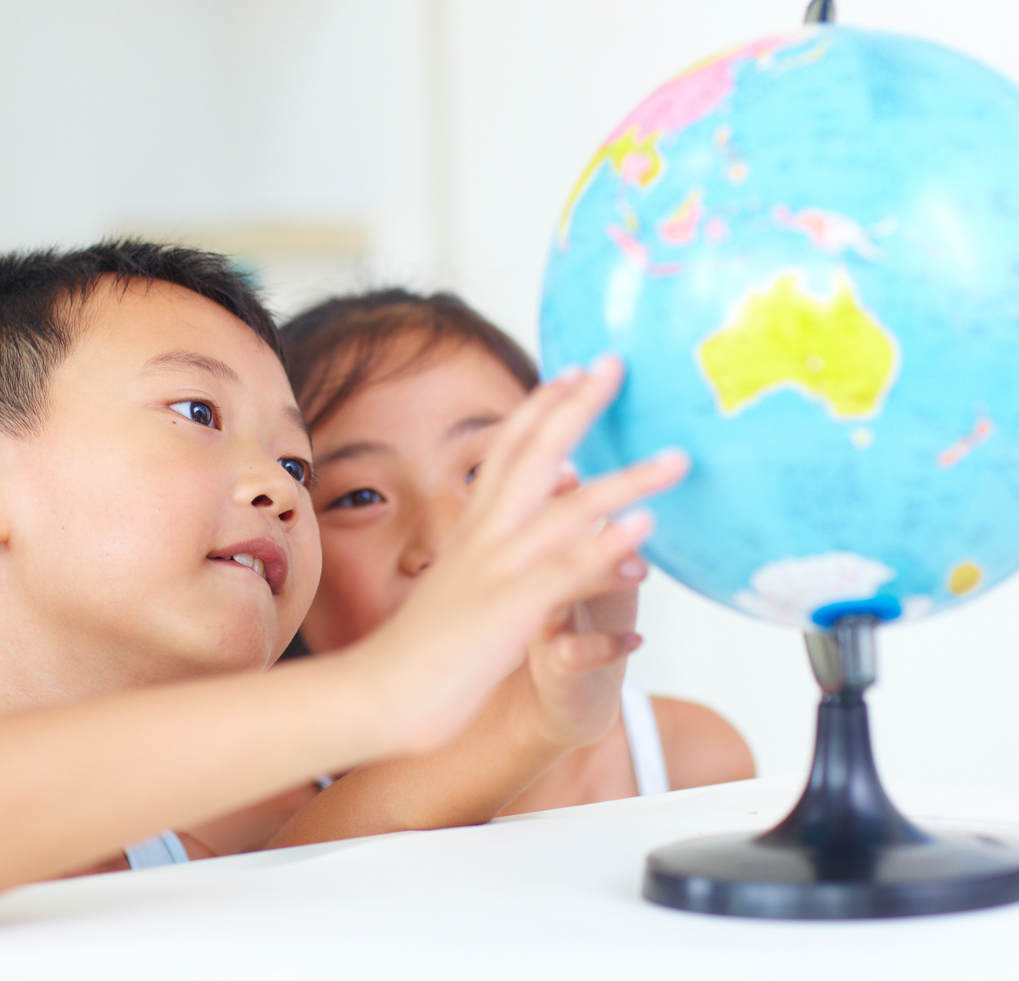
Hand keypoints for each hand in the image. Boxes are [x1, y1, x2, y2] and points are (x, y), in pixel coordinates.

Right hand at [358, 357, 687, 755]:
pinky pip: (565, 571)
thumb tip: (505, 528)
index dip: (543, 404)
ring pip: (567, 509)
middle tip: (616, 364)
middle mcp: (485, 535)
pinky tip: (643, 530)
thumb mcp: (459, 583)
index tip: (576, 369)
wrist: (380, 693)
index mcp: (474, 526)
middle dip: (579, 405)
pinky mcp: (509, 611)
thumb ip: (485, 550)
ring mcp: (497, 569)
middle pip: (536, 452)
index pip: (508, 447)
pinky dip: (605, 546)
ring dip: (626, 480)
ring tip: (677, 460)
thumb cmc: (423, 647)